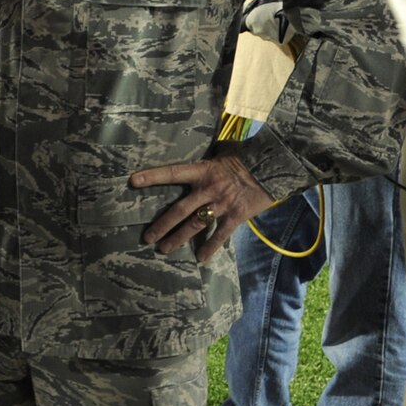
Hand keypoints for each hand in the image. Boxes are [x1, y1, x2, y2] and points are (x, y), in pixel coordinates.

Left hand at [130, 154, 272, 261]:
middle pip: (179, 209)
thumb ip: (206, 157)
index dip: (153, 176)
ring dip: (178, 238)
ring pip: (195, 225)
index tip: (133, 182)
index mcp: (202, 170)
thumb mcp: (222, 151)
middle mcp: (208, 188)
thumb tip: (195, 146)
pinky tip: (200, 259)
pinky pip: (220, 235)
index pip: (172, 172)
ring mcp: (221, 204)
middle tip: (147, 238)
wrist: (272, 167)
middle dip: (162, 225)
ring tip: (164, 250)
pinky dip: (210, 247)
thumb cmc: (245, 157)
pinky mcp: (236, 216)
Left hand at [239, 0, 301, 57]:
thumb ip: (252, 7)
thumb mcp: (261, 0)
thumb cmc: (277, 4)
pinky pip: (276, 37)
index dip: (249, 20)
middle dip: (260, 24)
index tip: (254, 17)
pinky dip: (277, 32)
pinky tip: (282, 25)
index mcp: (250, 21)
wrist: (293, 12)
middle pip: (255, 30)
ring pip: (266, 34)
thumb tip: (247, 10)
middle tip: (268, 16)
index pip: (244, 25)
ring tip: (277, 20)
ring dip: (269, 29)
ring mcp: (268, 38)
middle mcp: (257, 32)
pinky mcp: (278, 42)